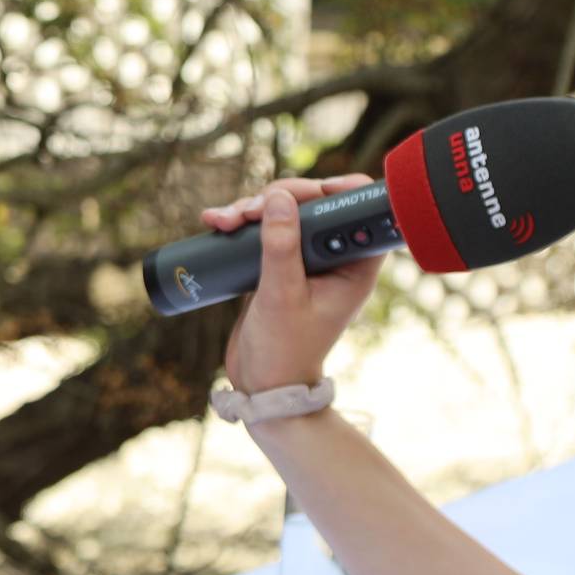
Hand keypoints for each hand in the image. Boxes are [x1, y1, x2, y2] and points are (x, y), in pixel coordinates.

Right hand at [207, 174, 381, 393]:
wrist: (263, 385)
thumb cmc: (284, 351)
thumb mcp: (281, 296)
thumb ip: (281, 248)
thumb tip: (279, 198)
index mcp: (353, 268)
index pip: (359, 212)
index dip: (340, 190)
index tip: (310, 190)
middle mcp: (333, 259)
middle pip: (314, 204)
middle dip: (279, 198)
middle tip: (248, 209)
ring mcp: (304, 260)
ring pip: (285, 212)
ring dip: (252, 208)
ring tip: (222, 220)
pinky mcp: (279, 264)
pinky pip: (264, 229)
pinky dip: (241, 222)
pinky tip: (215, 221)